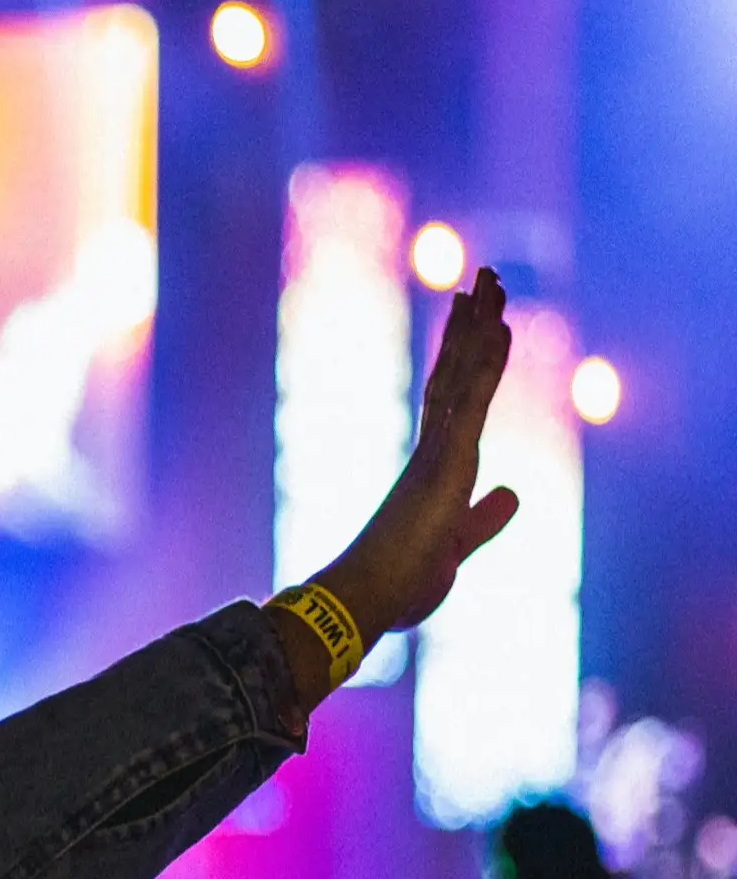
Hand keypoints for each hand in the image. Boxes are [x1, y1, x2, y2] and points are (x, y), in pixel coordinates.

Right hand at [275, 268, 519, 710]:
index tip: (473, 320)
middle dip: (469, 325)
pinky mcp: (446, 459)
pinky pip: (472, 399)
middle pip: (455, 371)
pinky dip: (486, 361)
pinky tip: (500, 326)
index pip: (453, 400)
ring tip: (491, 280)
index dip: (464, 358)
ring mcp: (437, 449)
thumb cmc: (399, 583)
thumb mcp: (457, 544)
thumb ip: (485, 518)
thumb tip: (511, 494)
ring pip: (462, 372)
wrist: (365, 598)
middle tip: (482, 280)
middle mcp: (433, 447)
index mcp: (434, 467)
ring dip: (479, 324)